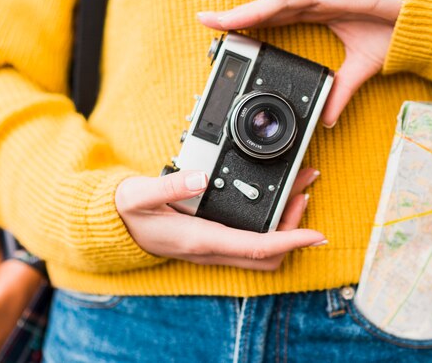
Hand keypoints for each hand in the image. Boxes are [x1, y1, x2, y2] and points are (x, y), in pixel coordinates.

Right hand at [115, 168, 324, 270]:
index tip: (315, 233)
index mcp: (201, 239)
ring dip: (285, 226)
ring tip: (297, 190)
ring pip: (262, 249)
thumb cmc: (128, 212)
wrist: (117, 228)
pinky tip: (273, 201)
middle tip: (305, 193)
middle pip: (268, 253)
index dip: (290, 240)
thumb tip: (200, 177)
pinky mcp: (215, 242)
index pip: (257, 247)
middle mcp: (212, 249)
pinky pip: (251, 243)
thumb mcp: (139, 194)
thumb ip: (168, 186)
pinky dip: (271, 226)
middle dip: (294, 228)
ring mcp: (215, 248)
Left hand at [197, 0, 402, 126]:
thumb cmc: (392, 34)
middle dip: (238, 16)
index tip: (223, 36)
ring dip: (255, 5)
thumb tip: (328, 119)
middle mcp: (318, 0)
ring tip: (225, 16)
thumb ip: (341, 90)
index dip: (250, 25)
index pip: (275, 18)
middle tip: (206, 22)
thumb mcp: (359, 70)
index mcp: (318, 14)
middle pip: (270, 7)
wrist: (421, 21)